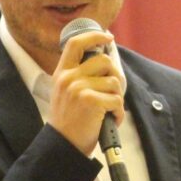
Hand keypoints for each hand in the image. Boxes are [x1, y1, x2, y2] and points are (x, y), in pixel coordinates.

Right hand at [49, 30, 124, 154]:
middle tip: (112, 93)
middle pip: (104, 61)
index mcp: (62, 73)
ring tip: (108, 111)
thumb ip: (79, 75)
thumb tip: (105, 59)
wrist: (63, 145)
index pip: (76, 43)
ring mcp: (79, 89)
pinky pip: (117, 100)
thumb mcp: (65, 92)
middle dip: (114, 76)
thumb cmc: (69, 121)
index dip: (94, 35)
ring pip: (114, 82)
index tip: (108, 36)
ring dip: (117, 99)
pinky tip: (109, 120)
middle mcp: (69, 78)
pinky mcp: (91, 101)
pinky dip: (118, 113)